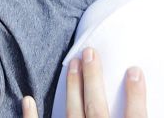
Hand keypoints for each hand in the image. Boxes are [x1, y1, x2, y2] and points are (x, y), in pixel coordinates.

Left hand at [22, 48, 145, 117]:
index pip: (135, 117)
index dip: (136, 94)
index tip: (134, 70)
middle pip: (96, 108)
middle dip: (93, 78)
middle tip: (90, 53)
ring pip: (71, 114)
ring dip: (72, 88)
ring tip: (73, 64)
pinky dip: (31, 116)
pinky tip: (27, 100)